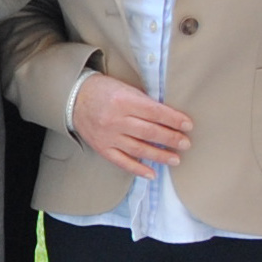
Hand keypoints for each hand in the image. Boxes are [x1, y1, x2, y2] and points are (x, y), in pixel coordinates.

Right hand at [71, 73, 191, 178]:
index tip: (188, 125)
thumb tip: (168, 116)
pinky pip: (122, 162)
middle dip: (170, 138)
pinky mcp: (102, 148)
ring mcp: (108, 136)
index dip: (173, 119)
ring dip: (159, 155)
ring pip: (138, 149)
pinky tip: (152, 173)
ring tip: (175, 159)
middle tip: (186, 143)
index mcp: (123, 100)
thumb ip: (143, 102)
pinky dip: (138, 169)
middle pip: (149, 132)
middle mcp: (115, 120)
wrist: (73, 98)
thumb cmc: (104, 90)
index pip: (154, 112)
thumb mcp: (125, 88)